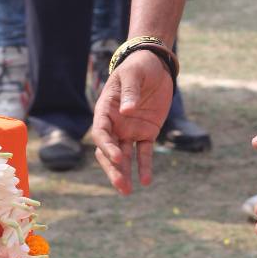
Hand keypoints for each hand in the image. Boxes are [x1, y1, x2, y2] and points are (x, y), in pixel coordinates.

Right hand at [92, 51, 173, 194]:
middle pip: (108, 151)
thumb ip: (130, 91)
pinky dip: (144, 166)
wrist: (155, 65)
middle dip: (113, 169)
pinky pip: (144, 152)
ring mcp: (130, 130)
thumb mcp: (134, 75)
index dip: (108, 147)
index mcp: (106, 110)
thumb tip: (127, 111)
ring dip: (124, 173)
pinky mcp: (146, 133)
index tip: (120, 158)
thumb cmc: (139, 67)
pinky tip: (146, 181)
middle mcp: (115, 124)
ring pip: (124, 156)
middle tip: (121, 185)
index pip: (101, 134)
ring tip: (127, 191)